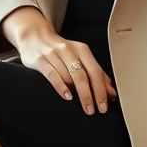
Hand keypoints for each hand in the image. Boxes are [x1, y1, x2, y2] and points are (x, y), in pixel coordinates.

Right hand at [0, 7, 117, 114]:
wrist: (34, 36)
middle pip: (82, 74)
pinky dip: (60, 86)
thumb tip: (112, 92)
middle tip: (93, 110)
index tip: (104, 105)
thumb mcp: (79, 57)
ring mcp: (53, 54)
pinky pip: (51, 74)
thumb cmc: (60, 50)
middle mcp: (68, 50)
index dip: (101, 89)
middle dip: (90, 94)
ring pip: (68, 75)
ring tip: (84, 106)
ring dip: (77, 93)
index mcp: (81, 49)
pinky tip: (66, 96)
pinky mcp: (39, 59)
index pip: (95, 71)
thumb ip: (95, 73)